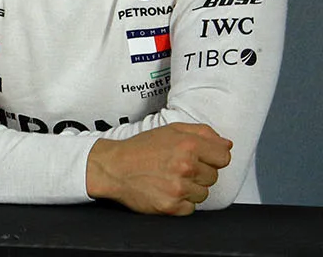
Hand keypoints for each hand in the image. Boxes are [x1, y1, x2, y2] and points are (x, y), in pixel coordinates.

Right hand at [86, 122, 232, 214]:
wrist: (112, 167)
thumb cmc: (140, 149)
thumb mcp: (170, 130)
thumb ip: (202, 133)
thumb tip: (226, 144)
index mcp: (188, 145)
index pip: (224, 157)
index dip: (212, 157)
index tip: (200, 158)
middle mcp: (186, 166)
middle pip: (213, 176)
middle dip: (199, 173)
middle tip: (177, 167)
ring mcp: (179, 188)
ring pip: (203, 193)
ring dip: (190, 188)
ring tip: (170, 179)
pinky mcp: (172, 206)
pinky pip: (191, 208)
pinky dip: (180, 202)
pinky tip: (166, 191)